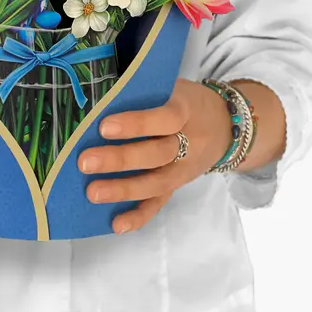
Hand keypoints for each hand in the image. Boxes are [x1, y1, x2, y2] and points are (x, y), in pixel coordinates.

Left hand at [77, 77, 231, 234]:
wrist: (225, 124)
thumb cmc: (186, 100)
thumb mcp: (173, 87)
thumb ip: (145, 91)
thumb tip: (100, 94)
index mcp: (186, 110)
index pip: (165, 118)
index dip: (136, 124)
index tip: (104, 126)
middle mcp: (189, 142)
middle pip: (157, 154)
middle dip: (120, 160)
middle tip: (85, 161)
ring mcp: (185, 168)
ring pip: (157, 182)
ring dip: (124, 190)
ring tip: (93, 192)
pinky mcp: (179, 185)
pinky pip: (161, 203)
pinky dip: (139, 216)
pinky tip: (117, 224)